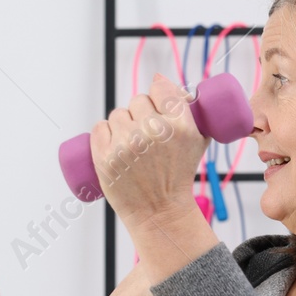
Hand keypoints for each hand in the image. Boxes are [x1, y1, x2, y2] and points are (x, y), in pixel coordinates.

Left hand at [90, 73, 206, 226]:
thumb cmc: (178, 176)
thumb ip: (193, 112)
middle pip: (138, 100)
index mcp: (179, 126)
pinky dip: (104, 134)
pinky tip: (114, 145)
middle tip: (146, 133)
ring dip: (123, 124)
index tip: (157, 103)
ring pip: (118, 114)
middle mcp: (152, 132)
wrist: (159, 211)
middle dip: (141, 113)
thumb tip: (170, 84)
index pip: (161, 87)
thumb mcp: (197, 143)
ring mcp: (126, 144)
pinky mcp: (105, 157)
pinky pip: (99, 127)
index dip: (158, 93)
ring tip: (132, 145)